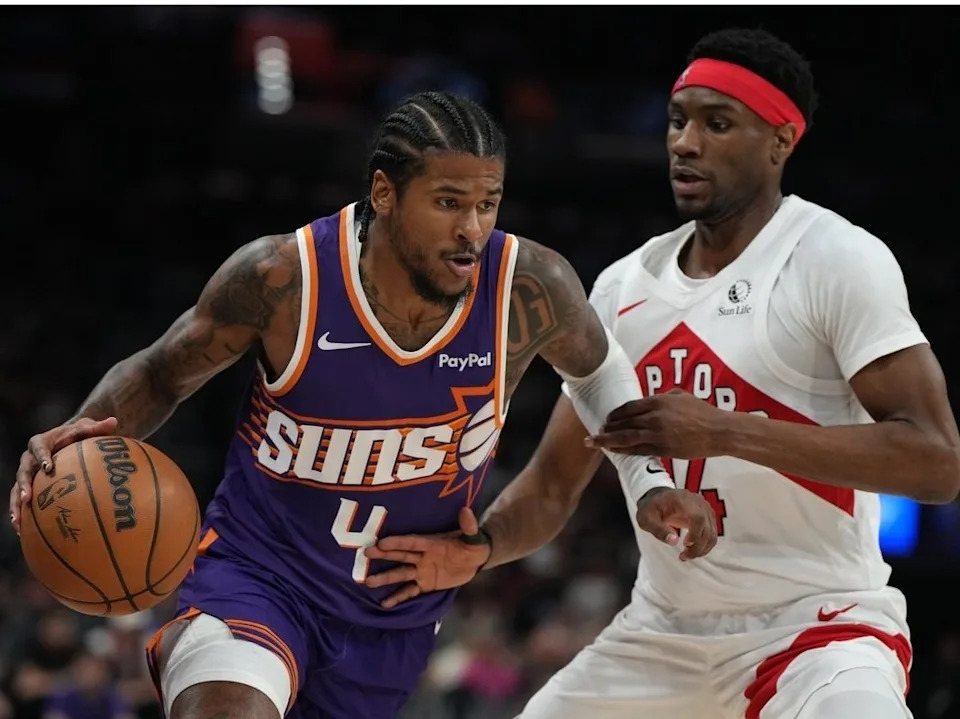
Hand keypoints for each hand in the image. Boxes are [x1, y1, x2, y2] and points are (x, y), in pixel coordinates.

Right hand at [10, 416, 117, 533]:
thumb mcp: (87, 428)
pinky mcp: (29, 487)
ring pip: (16, 490)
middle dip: (24, 485)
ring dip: (16, 505)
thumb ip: (97, 427)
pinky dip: (22, 514)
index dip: (41, 457)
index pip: (38, 447)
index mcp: (41, 442)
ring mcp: (28, 474)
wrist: (68, 440)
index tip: (48, 466)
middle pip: (22, 471)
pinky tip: (22, 531)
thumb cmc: (78, 434)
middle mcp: (29, 458)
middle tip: (28, 498)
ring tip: (18, 521)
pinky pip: (21, 502)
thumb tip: (114, 421)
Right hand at [363, 506, 491, 608]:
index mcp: (431, 543)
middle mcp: (422, 556)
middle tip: (366, 553)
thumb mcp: (474, 538)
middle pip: (401, 555)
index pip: (413, 542)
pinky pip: (410, 591)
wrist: (475, 561)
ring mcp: (421, 570)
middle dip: (385, 554)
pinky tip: (385, 603)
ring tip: (368, 581)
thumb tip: (467, 510)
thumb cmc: (473, 546)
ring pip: (401, 574)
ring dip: (386, 577)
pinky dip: (398, 597)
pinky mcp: (424, 584)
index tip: (382, 542)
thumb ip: (469, 527)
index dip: (399, 542)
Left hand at [586, 389, 726, 457]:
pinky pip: (638, 450)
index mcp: (658, 401)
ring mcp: (658, 433)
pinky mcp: (663, 448)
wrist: (718, 431)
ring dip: (608, 440)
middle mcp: (655, 416)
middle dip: (607, 428)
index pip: (629, 407)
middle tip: (595, 432)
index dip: (615, 414)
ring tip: (595, 442)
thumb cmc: (702, 411)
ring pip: (626, 437)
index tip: (607, 418)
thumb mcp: (681, 395)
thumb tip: (650, 401)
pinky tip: (614, 451)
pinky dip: (624, 450)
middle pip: (624, 422)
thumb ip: (663, 396)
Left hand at [635, 487, 717, 560]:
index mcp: (683, 500)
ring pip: (711, 534)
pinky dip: (704, 546)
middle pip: (707, 528)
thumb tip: (674, 541)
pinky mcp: (707, 517)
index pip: (698, 517)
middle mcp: (698, 503)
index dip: (695, 534)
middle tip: (682, 556)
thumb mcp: (646, 518)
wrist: (657, 498)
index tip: (684, 544)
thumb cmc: (651, 508)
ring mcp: (705, 509)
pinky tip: (691, 550)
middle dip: (697, 547)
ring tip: (685, 555)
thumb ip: (658, 530)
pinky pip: (711, 535)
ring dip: (701, 549)